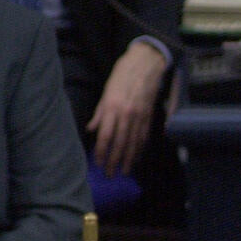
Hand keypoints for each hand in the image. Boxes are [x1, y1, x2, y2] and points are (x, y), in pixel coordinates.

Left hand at [87, 41, 166, 175]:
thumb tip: (92, 129)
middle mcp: (126, 114)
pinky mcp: (149, 117)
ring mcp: (139, 117)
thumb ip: (100, 113)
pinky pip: (143, 137)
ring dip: (128, 160)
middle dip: (114, 161)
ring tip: (124, 172)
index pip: (105, 136)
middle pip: (119, 144)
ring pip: (133, 144)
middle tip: (110, 175)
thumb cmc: (122, 76)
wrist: (145, 65)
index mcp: (113, 107)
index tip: (98, 163)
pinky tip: (136, 158)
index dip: (102, 152)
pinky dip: (139, 150)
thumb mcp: (106, 92)